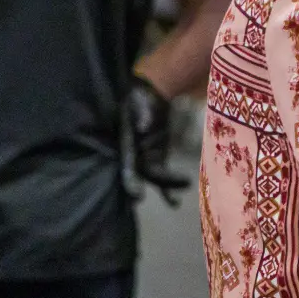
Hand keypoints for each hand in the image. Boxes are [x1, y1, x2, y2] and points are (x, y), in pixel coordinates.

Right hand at [126, 75, 189, 204]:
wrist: (148, 93)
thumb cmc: (138, 96)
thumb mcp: (137, 99)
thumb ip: (141, 112)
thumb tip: (144, 128)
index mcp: (124, 142)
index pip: (126, 163)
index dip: (130, 177)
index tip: (136, 193)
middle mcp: (134, 153)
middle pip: (139, 173)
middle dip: (141, 186)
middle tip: (145, 198)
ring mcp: (146, 157)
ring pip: (154, 176)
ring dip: (164, 187)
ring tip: (174, 202)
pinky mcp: (160, 156)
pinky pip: (164, 174)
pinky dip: (170, 187)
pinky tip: (174, 204)